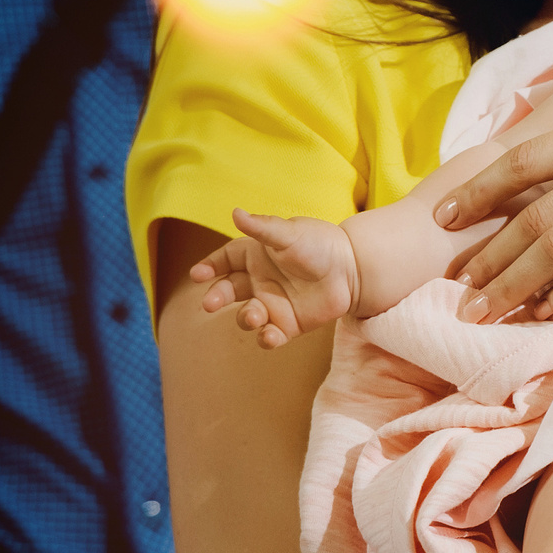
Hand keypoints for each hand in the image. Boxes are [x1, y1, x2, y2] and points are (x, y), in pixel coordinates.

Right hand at [193, 209, 362, 348]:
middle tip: (209, 303)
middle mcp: (259, 280)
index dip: (209, 267)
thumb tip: (236, 213)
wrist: (354, 269)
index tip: (198, 275)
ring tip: (254, 316)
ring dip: (244, 318)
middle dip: (216, 297)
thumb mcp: (289, 234)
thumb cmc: (320, 244)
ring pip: (246, 315)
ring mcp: (272, 303)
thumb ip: (262, 227)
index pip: (224, 260)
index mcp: (255, 255)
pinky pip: (270, 335)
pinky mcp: (288, 324)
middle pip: (228, 290)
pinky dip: (266, 338)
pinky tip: (269, 335)